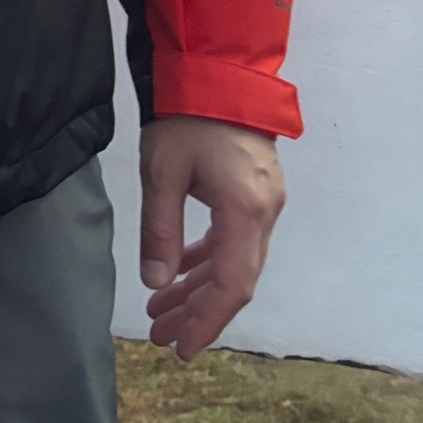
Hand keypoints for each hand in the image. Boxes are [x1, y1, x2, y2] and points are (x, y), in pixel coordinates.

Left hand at [138, 116, 284, 360]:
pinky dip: (206, 262)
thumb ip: (160, 231)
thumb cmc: (187, 119)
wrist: (216, 75)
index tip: (183, 348)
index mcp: (246, 211)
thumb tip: (156, 281)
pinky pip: (233, 241)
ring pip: (233, 263)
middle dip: (197, 312)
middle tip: (161, 337)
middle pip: (235, 280)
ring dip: (198, 289)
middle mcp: (265, 213)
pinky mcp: (254, 194)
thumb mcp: (162, 175)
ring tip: (160, 313)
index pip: (232, 284)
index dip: (207, 321)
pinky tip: (180, 276)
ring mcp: (263, 204)